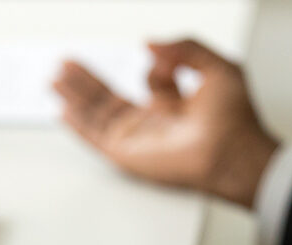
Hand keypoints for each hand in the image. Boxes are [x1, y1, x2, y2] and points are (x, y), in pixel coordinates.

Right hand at [53, 39, 278, 207]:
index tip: (162, 56)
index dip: (157, 64)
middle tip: (67, 64)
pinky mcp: (127, 154)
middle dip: (86, 80)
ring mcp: (137, 138)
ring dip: (75, 95)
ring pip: (97, 114)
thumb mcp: (217, 67)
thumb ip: (184, 48)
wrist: (233, 151)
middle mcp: (153, 123)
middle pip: (110, 97)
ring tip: (56, 78)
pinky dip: (77, 124)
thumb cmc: (235, 119)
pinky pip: (95, 137)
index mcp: (176, 105)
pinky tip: (62, 110)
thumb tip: (149, 43)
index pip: (151, 81)